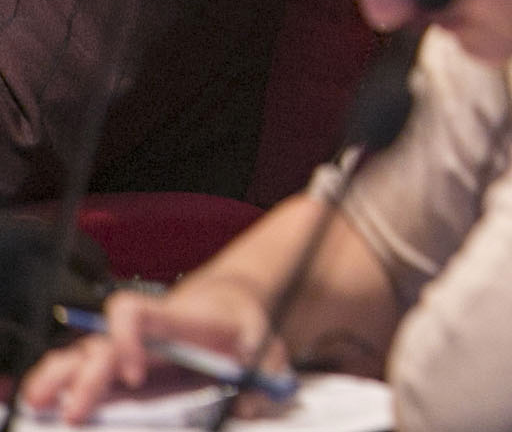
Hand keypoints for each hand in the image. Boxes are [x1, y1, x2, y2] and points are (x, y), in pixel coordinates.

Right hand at [21, 280, 277, 424]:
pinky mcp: (118, 364)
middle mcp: (142, 332)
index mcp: (175, 320)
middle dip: (86, 379)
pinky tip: (40, 401)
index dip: (125, 339)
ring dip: (57, 376)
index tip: (134, 374)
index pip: (136, 312)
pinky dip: (56, 380)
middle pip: (100, 345)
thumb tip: (248, 405)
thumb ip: (263, 373)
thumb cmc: (242, 329)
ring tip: (38, 403)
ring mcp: (126, 347)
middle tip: (77, 415)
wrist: (230, 307)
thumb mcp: (263, 346)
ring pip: (80, 354)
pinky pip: (79, 367)